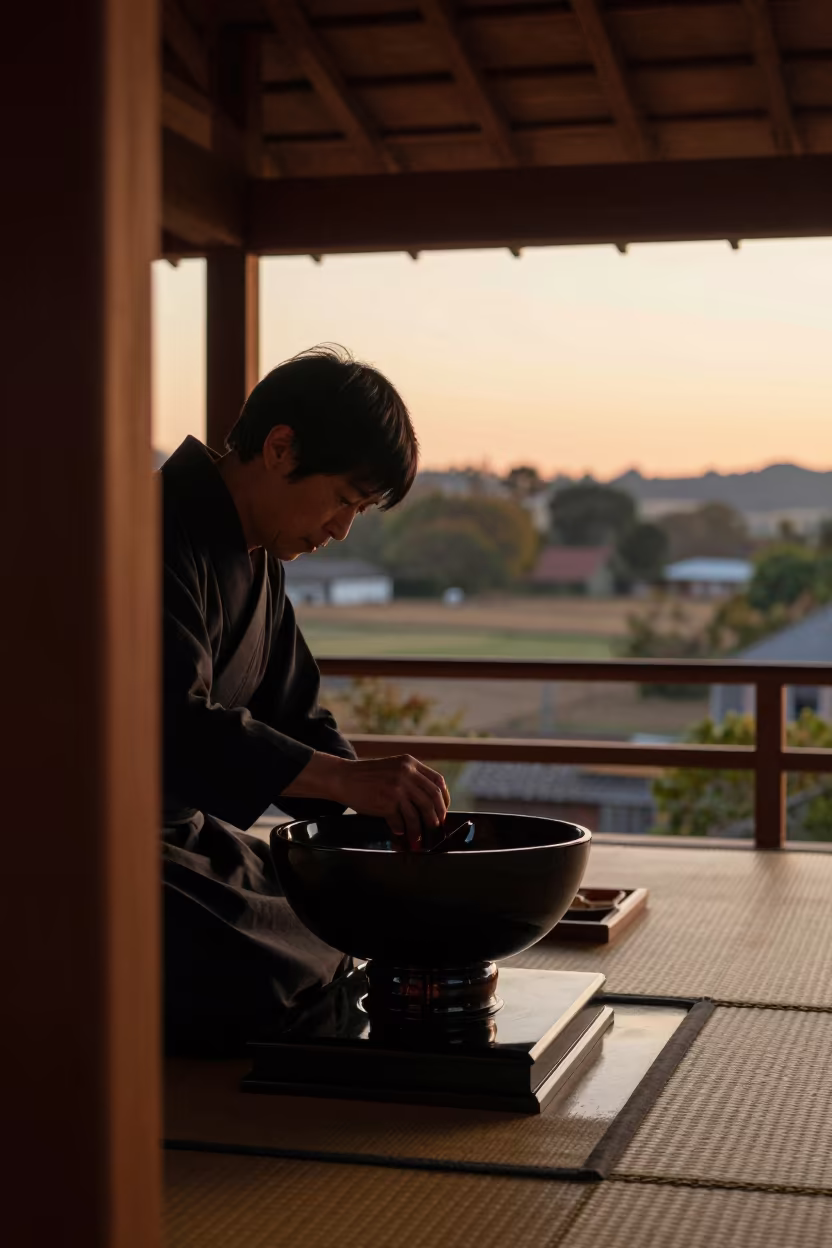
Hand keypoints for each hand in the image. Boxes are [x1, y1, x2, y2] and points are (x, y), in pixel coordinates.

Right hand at [282, 753, 450, 845]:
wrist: (343, 777)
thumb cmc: (367, 776)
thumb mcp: (393, 768)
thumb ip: (411, 779)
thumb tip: (429, 804)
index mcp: (410, 763)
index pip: (438, 782)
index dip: (444, 799)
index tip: (443, 811)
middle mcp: (406, 773)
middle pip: (433, 799)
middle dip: (437, 817)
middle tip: (436, 829)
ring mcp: (397, 788)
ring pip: (419, 813)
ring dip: (420, 830)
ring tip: (419, 839)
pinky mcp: (387, 802)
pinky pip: (401, 821)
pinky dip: (402, 831)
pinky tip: (400, 834)